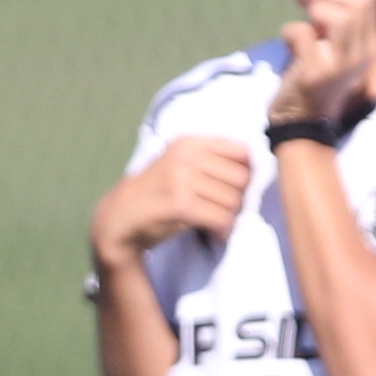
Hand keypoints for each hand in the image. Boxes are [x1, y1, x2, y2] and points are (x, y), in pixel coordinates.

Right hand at [90, 134, 252, 266]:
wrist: (121, 217)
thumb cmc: (156, 193)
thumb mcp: (179, 164)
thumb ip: (211, 161)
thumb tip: (255, 171)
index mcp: (190, 142)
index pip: (241, 152)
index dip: (247, 173)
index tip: (236, 189)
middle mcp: (186, 156)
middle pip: (241, 178)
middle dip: (240, 198)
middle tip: (227, 210)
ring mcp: (182, 179)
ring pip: (234, 200)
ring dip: (231, 217)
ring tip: (219, 223)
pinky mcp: (180, 204)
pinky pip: (221, 217)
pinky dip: (223, 230)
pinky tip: (216, 233)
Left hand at [273, 0, 375, 126]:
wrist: (301, 125)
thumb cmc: (313, 82)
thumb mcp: (334, 51)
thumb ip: (335, 24)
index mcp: (368, 46)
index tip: (321, 5)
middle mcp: (361, 55)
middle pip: (359, 0)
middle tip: (313, 14)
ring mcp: (340, 65)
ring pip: (340, 15)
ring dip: (314, 13)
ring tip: (306, 30)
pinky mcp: (315, 74)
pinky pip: (302, 32)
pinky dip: (288, 31)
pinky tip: (288, 44)